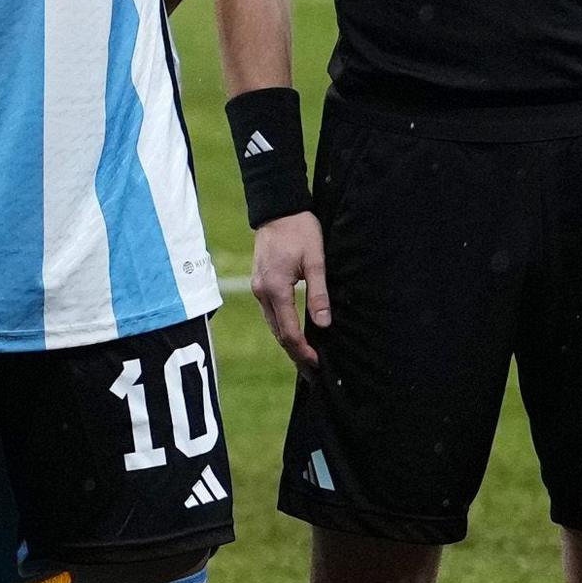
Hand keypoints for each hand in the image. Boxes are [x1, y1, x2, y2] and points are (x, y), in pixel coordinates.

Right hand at [249, 211, 332, 376]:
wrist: (277, 209)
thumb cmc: (300, 231)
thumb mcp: (316, 261)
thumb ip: (318, 294)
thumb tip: (323, 324)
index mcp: (275, 288)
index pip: (288, 330)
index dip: (303, 350)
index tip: (317, 364)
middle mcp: (262, 292)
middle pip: (277, 333)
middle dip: (295, 353)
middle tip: (312, 372)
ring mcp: (258, 288)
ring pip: (272, 325)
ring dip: (288, 343)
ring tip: (305, 359)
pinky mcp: (260, 283)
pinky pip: (271, 313)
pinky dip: (282, 328)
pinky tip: (293, 335)